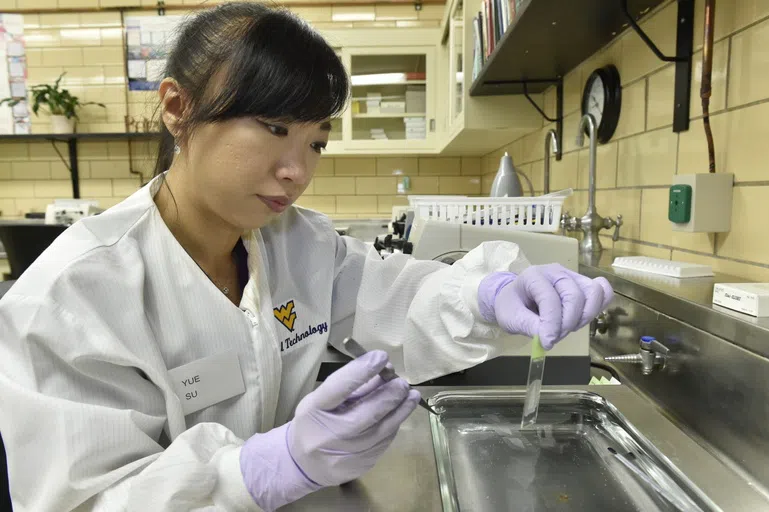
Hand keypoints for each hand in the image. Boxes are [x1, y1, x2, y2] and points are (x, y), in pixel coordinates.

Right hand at [240, 350, 418, 510]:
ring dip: (399, 412)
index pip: (339, 388)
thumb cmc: (314, 422)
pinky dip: (392, 427)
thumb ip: (351, 386)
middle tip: (402, 383)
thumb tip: (382, 369)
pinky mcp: (358, 467)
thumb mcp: (322, 399)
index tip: (381, 357)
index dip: (362, 371)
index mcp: (314, 410)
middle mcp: (328, 434)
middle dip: (388, 396)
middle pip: (364, 414)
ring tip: (411, 396)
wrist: (302, 463)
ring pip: (380, 432)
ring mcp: (343, 455)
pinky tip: (398, 415)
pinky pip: (382, 444)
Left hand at [478, 264, 612, 349]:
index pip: (550, 299)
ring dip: (584, 317)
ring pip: (593, 293)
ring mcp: (572, 276)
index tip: (546, 343)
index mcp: (534, 276)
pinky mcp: (583, 284)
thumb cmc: (511, 306)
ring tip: (566, 328)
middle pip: (575, 296)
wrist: (515, 299)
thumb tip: (548, 338)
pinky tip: (581, 320)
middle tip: (554, 337)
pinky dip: (597, 309)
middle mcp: (556, 272)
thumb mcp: (511, 318)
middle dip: (567, 322)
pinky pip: (602, 292)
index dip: (551, 324)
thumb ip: (529, 327)